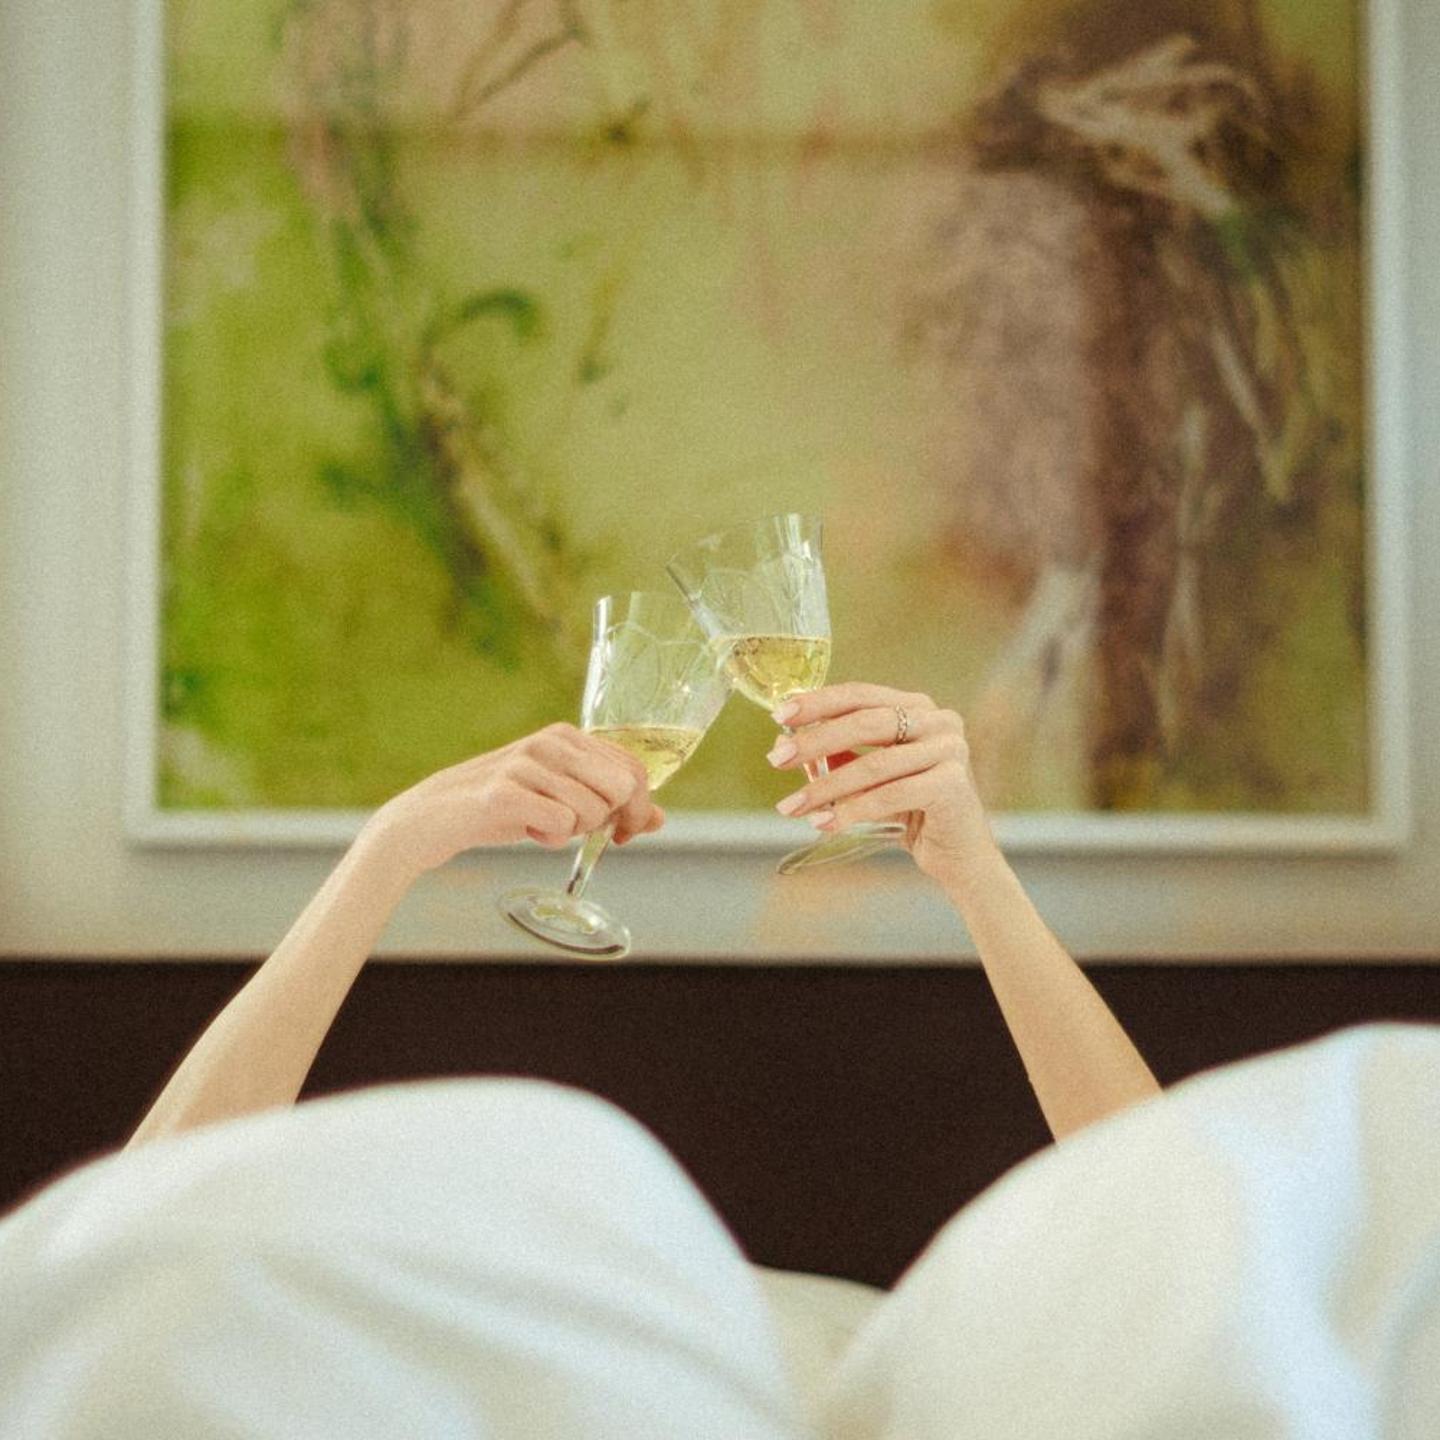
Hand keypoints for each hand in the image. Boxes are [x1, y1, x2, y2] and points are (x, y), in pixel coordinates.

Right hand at [358, 724, 662, 882]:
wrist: (434, 818)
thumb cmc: (504, 807)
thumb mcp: (561, 800)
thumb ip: (610, 804)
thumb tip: (660, 818)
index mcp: (568, 737)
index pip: (634, 770)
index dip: (639, 809)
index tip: (623, 832)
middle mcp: (550, 742)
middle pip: (622, 789)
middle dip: (610, 820)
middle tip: (576, 829)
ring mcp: (526, 764)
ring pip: (592, 811)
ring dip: (572, 831)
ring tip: (540, 824)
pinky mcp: (504, 792)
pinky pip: (560, 826)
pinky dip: (548, 839)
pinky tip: (526, 829)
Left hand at [768, 683, 995, 886]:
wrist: (959, 854)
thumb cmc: (911, 810)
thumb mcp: (869, 777)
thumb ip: (836, 756)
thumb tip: (783, 744)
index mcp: (917, 707)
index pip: (860, 694)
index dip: (818, 702)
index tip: (780, 715)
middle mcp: (938, 720)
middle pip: (865, 723)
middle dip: (815, 741)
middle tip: (776, 760)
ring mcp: (950, 749)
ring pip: (875, 764)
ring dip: (825, 786)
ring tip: (791, 805)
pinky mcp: (953, 784)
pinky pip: (891, 795)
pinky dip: (852, 810)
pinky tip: (823, 823)